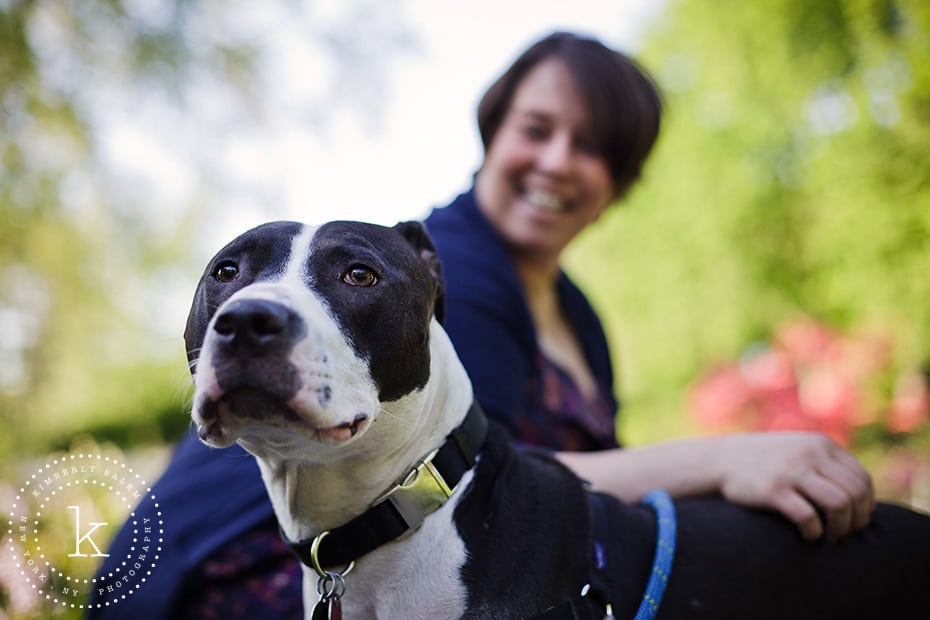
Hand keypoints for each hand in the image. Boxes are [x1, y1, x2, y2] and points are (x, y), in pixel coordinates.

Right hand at [715, 432, 874, 541]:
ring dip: (839, 528)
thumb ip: (827, 463)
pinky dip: (814, 532)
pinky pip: (808, 517)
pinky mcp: (773, 490)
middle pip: (855, 494)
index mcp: (821, 444)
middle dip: (855, 521)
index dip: (865, 506)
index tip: (854, 521)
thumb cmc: (765, 461)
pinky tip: (807, 535)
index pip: (862, 479)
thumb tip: (861, 495)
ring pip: (839, 505)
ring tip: (827, 537)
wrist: (720, 459)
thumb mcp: (799, 449)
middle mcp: (810, 454)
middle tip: (842, 534)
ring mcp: (791, 471)